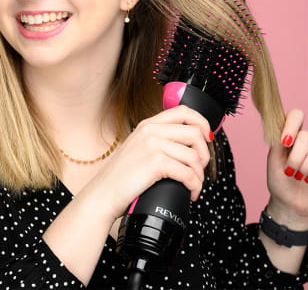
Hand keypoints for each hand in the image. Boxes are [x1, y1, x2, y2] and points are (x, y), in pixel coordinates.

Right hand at [80, 105, 212, 223]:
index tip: (207, 138)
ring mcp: (153, 145)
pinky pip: (188, 173)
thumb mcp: (137, 149)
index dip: (202, 122)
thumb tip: (187, 147)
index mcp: (148, 125)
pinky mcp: (155, 162)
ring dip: (200, 175)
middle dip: (204, 154)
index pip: (184, 111)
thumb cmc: (120, 179)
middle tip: (201, 169)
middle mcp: (151, 130)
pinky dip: (194, 185)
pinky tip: (190, 193)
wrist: (101, 196)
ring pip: (194, 156)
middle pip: (195, 133)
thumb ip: (156, 141)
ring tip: (195, 185)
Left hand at [265, 108, 307, 229]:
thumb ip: (277, 144)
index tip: (285, 142)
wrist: (290, 204)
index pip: (296, 115)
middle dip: (296, 157)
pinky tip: (307, 180)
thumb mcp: (273, 162)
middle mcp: (305, 139)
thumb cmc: (279, 182)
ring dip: (304, 168)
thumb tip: (282, 131)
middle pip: (306, 136)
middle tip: (289, 171)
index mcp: (289, 134)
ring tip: (297, 177)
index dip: (291, 125)